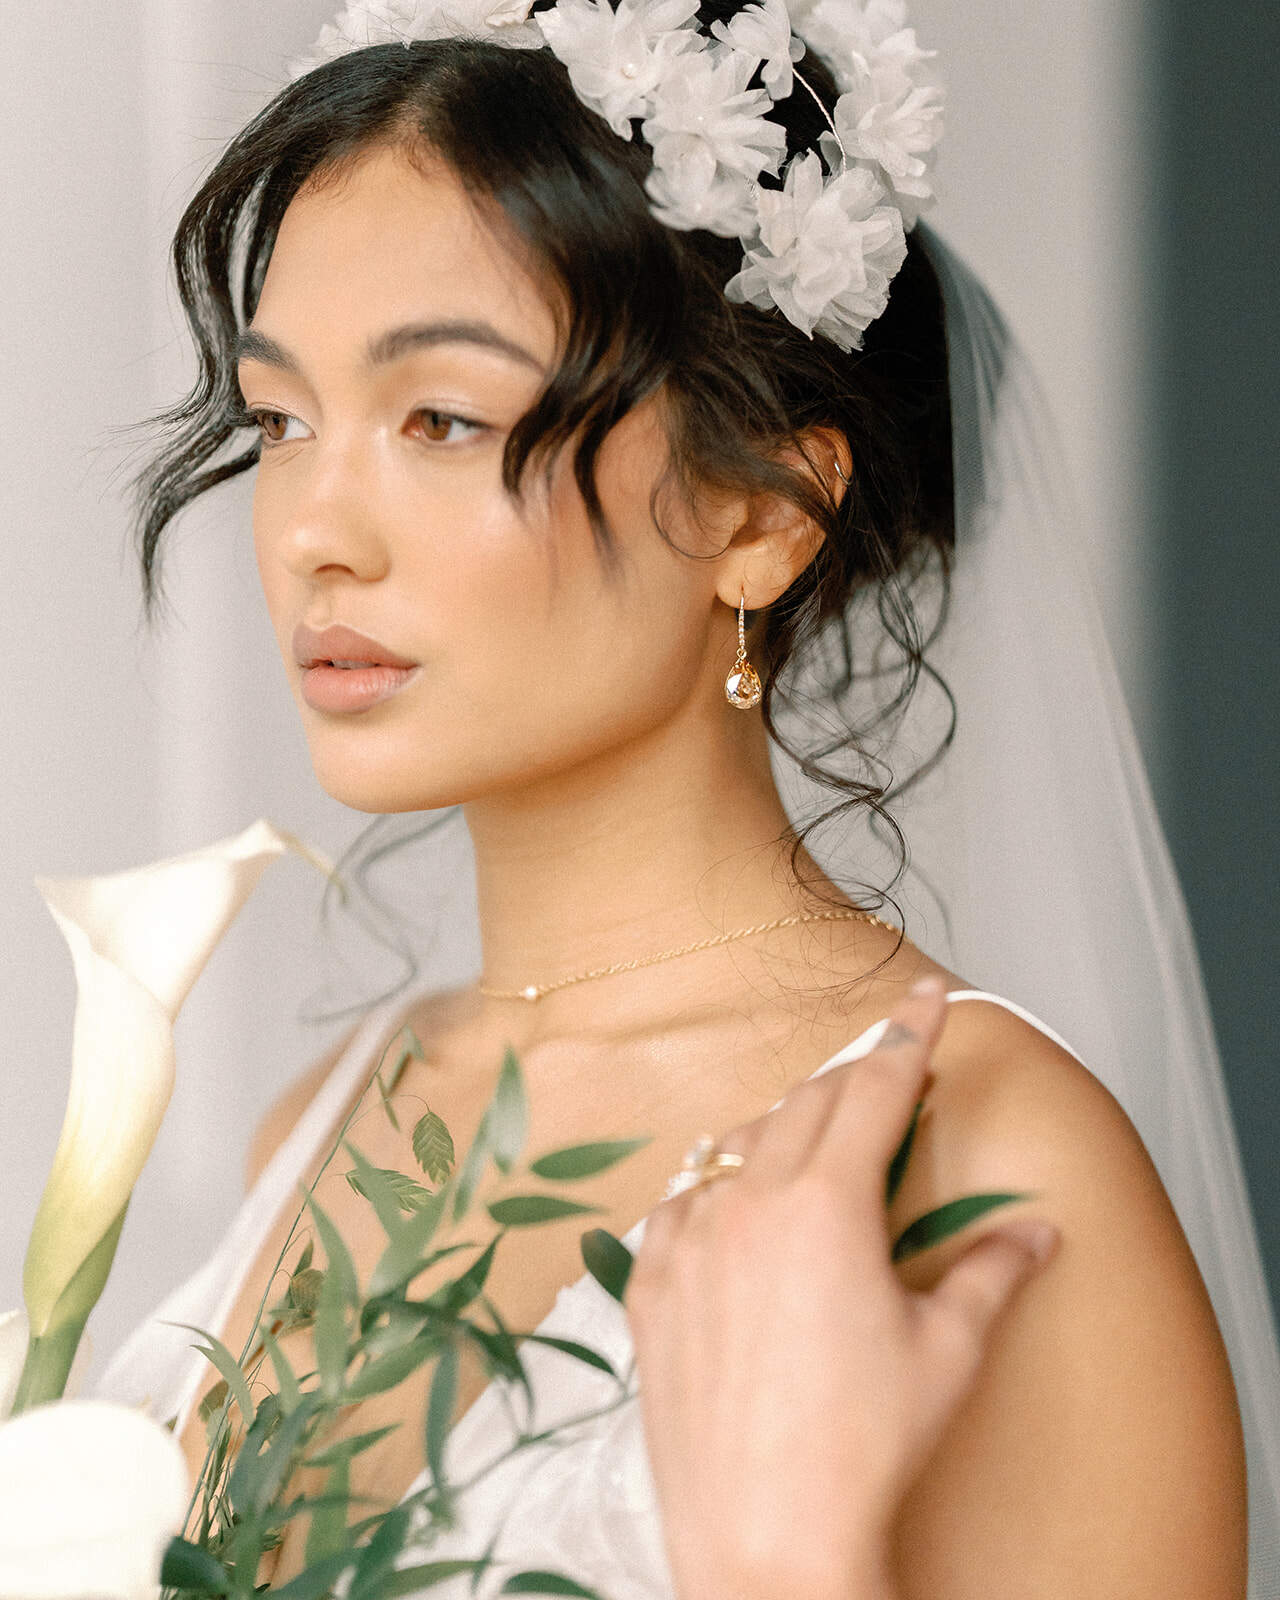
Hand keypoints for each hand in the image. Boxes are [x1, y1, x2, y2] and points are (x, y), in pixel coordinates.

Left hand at [624, 975, 1060, 1599]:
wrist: (765, 1537)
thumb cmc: (861, 1449)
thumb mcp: (945, 1353)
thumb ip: (990, 1274)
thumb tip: (1036, 1233)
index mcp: (827, 1204)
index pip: (876, 1086)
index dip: (909, 1035)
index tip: (926, 998)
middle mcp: (749, 1204)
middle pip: (807, 1102)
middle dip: (854, 1079)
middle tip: (887, 1074)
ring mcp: (689, 1241)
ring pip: (736, 1145)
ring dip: (783, 1129)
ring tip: (815, 1142)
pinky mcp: (649, 1285)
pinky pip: (678, 1203)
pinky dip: (713, 1188)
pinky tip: (730, 1205)